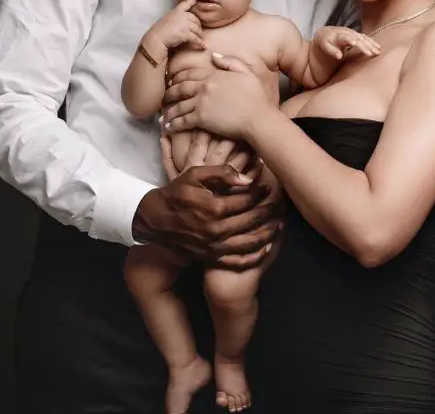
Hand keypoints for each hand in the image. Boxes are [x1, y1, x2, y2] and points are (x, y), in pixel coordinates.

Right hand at [133, 164, 280, 269]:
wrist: (155, 220)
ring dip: (268, 234)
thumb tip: (247, 178)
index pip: (246, 201)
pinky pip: (238, 261)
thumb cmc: (177, 193)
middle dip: (268, 212)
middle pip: (251, 221)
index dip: (259, 193)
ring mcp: (214, 247)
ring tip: (279, 224)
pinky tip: (266, 248)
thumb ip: (222, 173)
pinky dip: (255, 256)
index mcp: (213, 208)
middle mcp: (216, 230)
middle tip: (279, 204)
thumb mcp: (195, 174)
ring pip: (249, 243)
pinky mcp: (211, 258)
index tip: (268, 187)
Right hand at [146, 0, 204, 50]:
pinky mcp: (186, 33)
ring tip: (200, 39)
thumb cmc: (159, 31)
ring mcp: (185, 24)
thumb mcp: (166, 19)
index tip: (195, 1)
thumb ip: (175, 18)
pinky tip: (202, 46)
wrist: (156, 39)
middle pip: (196, 20)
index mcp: (176, 11)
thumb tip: (181, 22)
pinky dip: (200, 43)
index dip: (191, 2)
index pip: (185, 4)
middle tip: (198, 33)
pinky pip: (196, 38)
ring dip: (199, 35)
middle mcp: (182, 16)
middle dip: (198, 27)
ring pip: (198, 30)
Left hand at [162, 53, 270, 139]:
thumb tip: (214, 55)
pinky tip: (168, 128)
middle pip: (180, 88)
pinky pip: (182, 121)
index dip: (179, 78)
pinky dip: (173, 125)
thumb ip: (230, 61)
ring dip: (169, 112)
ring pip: (178, 106)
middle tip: (164, 97)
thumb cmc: (256, 98)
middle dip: (169, 93)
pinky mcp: (201, 118)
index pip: (191, 74)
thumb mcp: (246, 73)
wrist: (258, 118)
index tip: (173, 82)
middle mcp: (205, 86)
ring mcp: (201, 102)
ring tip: (163, 117)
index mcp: (214, 75)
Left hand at [315, 26, 380, 59]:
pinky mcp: (355, 34)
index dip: (351, 40)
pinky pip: (365, 37)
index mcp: (337, 34)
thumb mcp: (324, 46)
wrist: (325, 34)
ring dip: (371, 44)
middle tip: (372, 53)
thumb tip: (340, 56)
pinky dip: (371, 42)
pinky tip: (377, 46)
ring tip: (377, 51)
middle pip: (357, 38)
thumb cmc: (324, 42)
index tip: (356, 44)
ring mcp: (352, 32)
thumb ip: (332, 51)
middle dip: (365, 45)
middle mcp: (346, 32)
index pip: (346, 37)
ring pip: (363, 37)